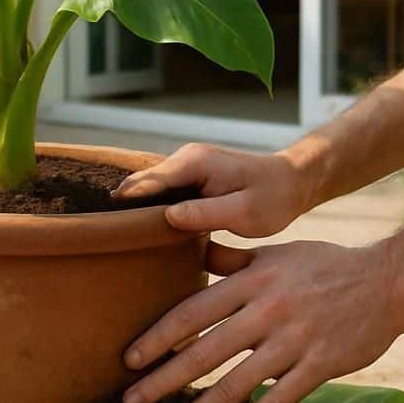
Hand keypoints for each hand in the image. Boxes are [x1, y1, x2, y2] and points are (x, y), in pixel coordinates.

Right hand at [113, 142, 323, 237]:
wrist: (291, 182)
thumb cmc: (273, 198)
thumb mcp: (244, 212)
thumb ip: (205, 213)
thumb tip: (167, 217)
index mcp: (193, 163)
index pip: (145, 184)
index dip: (125, 207)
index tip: (112, 233)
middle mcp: (183, 159)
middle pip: (139, 184)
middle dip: (125, 209)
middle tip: (114, 243)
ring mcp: (184, 166)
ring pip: (147, 188)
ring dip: (137, 211)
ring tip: (125, 242)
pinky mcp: (189, 177)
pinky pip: (160, 192)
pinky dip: (151, 209)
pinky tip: (148, 234)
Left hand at [121, 239, 403, 402]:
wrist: (387, 281)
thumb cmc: (324, 265)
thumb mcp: (275, 254)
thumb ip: (232, 261)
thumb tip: (191, 252)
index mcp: (252, 281)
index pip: (193, 311)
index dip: (158, 337)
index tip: (129, 359)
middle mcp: (267, 311)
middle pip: (205, 351)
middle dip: (163, 380)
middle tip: (131, 402)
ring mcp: (293, 340)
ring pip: (236, 384)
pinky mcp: (319, 366)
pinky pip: (278, 401)